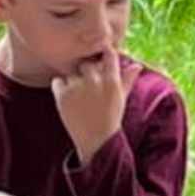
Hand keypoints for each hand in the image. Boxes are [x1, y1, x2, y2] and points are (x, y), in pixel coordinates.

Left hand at [51, 49, 135, 164]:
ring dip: (73, 81)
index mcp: (111, 80)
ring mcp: (77, 87)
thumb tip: (137, 65)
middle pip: (87, 63)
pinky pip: (58, 81)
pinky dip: (60, 88)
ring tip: (79, 99)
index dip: (103, 53)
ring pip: (71, 72)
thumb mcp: (121, 99)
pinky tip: (69, 101)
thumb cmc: (110, 119)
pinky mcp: (62, 95)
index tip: (100, 60)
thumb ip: (127, 80)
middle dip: (86, 72)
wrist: (96, 142)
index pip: (108, 53)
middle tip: (87, 88)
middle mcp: (94, 81)